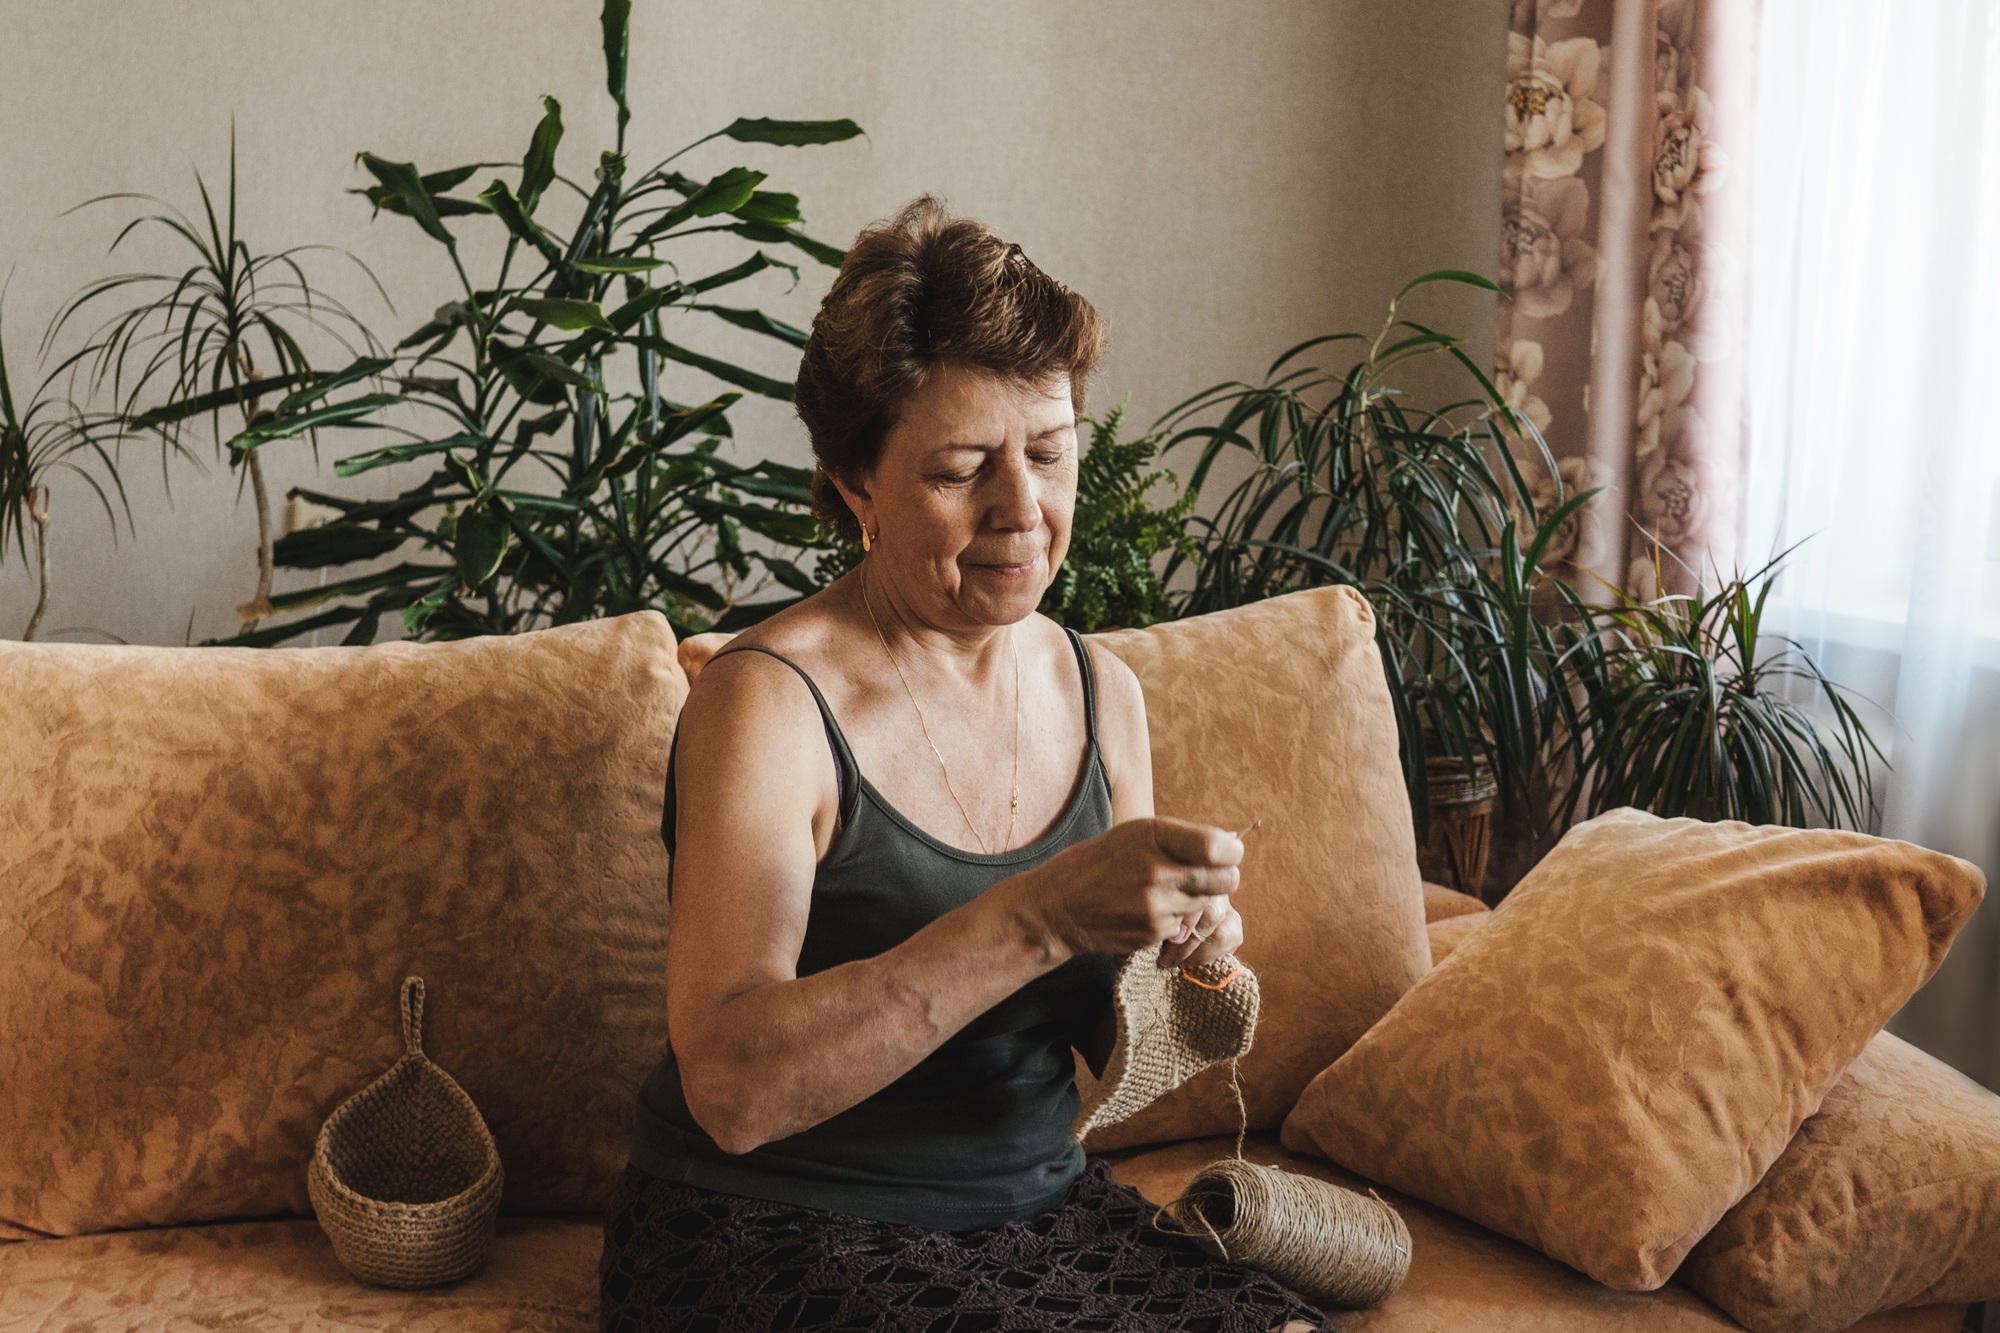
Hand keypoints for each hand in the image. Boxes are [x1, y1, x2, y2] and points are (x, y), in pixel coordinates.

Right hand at [1011, 816, 1241, 960]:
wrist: (1055, 908)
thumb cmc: (1095, 865)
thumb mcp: (1133, 836)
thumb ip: (1178, 840)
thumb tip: (1227, 846)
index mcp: (1153, 835)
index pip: (1219, 847)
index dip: (1230, 852)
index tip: (1225, 852)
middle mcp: (1158, 869)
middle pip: (1225, 879)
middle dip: (1222, 877)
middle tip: (1206, 875)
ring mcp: (1157, 905)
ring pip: (1207, 904)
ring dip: (1197, 899)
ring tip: (1165, 892)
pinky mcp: (1154, 932)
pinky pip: (1186, 925)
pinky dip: (1176, 919)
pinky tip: (1149, 910)